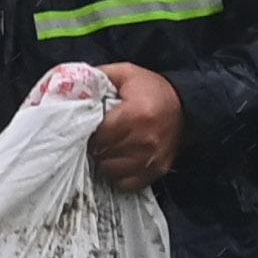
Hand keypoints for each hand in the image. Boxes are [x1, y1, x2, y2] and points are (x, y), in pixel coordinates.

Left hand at [89, 60, 184, 187]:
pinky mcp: (158, 170)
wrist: (187, 105)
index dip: (86, 133)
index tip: (84, 128)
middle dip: (93, 147)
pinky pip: (126, 184)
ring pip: (110, 171)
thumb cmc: (152, 89)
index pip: (98, 135)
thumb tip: (70, 86)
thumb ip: (98, 76)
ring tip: (105, 149)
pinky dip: (117, 176)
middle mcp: (145, 140)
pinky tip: (117, 161)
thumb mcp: (126, 74)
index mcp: (135, 115)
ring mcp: (152, 158)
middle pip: (102, 154)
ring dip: (103, 161)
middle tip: (93, 139)